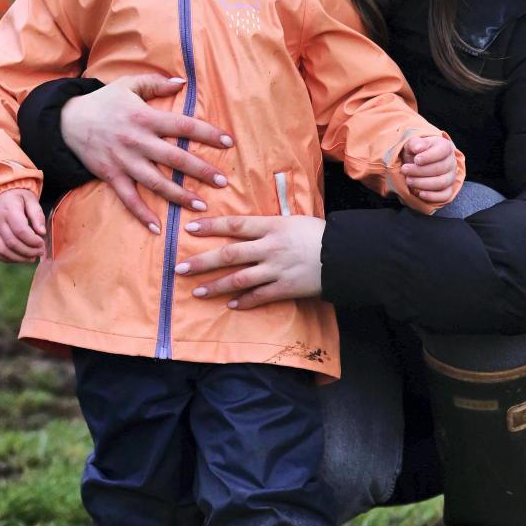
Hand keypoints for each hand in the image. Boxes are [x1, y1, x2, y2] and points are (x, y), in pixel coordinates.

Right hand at [0, 189, 45, 262]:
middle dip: (28, 251)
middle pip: (12, 242)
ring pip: (2, 250)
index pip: (20, 230)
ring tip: (31, 258)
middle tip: (40, 252)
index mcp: (9, 210)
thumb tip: (42, 232)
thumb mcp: (29, 198)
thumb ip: (37, 214)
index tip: (42, 243)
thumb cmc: (16, 197)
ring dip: (19, 258)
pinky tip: (19, 258)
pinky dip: (8, 258)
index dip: (32, 240)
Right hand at [60, 74, 233, 228]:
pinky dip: (142, 214)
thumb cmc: (103, 102)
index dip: (207, 133)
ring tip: (201, 205)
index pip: (183, 126)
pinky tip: (158, 227)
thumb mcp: (127, 84)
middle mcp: (137, 141)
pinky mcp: (111, 176)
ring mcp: (124, 161)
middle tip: (222, 182)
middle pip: (175, 158)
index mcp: (145, 117)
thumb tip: (182, 82)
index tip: (229, 142)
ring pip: (156, 182)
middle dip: (201, 171)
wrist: (65, 121)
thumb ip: (155, 83)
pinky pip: (129, 198)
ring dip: (179, 195)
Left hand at [173, 214, 324, 309]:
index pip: (235, 225)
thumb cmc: (320, 233)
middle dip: (202, 262)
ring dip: (216, 286)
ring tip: (197, 291)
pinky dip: (244, 301)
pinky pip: (260, 296)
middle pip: (229, 255)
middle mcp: (270, 248)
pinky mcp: (286, 288)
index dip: (211, 226)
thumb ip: (270, 225)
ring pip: (239, 279)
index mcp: (272, 226)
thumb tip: (247, 227)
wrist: (345, 255)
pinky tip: (231, 305)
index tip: (189, 229)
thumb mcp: (293, 220)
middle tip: (180, 268)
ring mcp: (276, 270)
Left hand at [401, 134, 457, 203]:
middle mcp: (451, 162)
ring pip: (442, 183)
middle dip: (420, 171)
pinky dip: (432, 196)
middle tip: (405, 170)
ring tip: (408, 180)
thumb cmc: (417, 153)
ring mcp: (451, 177)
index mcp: (445, 147)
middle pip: (440, 168)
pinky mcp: (448, 190)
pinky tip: (420, 193)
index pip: (442, 151)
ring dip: (423, 183)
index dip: (429, 156)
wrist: (417, 164)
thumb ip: (415, 143)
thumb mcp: (413, 144)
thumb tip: (417, 148)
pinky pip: (444, 196)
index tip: (416, 160)